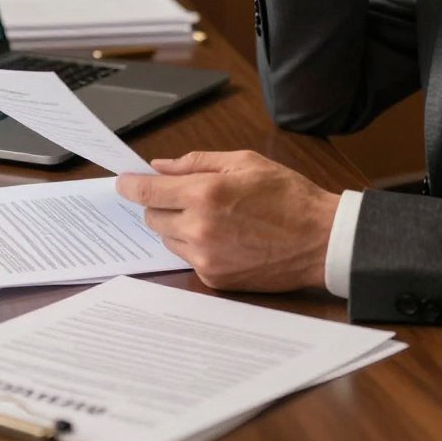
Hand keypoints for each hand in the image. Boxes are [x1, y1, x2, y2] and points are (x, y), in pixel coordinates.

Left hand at [116, 151, 339, 292]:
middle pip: (152, 217)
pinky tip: (221, 234)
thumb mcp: (244, 162)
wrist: (319, 240)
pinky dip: (194, 244)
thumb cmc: (286, 196)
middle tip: (180, 194)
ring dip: (176, 225)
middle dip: (159, 203)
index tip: (122, 181)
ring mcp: (205, 258)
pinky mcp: (214, 278)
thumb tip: (161, 166)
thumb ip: (197, 162)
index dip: (130, 185)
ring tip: (209, 214)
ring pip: (167, 239)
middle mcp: (199, 228)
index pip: (148, 191)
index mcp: (205, 194)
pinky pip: (188, 258)